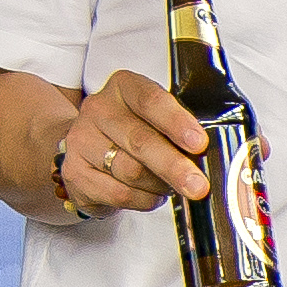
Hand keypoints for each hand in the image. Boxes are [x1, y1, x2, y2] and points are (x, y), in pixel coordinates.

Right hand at [51, 72, 207, 217]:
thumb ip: (180, 127)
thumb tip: (212, 153)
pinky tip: (150, 195)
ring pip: (130, 172)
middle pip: (140, 141)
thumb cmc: (134, 131)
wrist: (88, 148)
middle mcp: (98, 109)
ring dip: (159, 185)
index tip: (199, 143)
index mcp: (123, 86)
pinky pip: (118, 194)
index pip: (150, 101)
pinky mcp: (74, 172)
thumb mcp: (155, 117)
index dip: (177, 123)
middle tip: (198, 186)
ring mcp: (82, 140)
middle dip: (174, 166)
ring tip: (171, 186)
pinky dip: (143, 200)